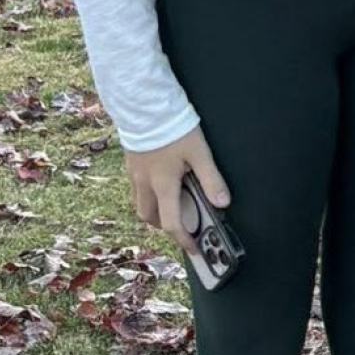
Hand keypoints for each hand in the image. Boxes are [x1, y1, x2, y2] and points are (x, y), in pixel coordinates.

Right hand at [124, 125, 229, 257]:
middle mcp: (145, 184)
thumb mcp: (199, 152)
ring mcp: (134, 174)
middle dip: (165, 226)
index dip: (183, 240)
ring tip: (172, 204)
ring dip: (154, 211)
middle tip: (182, 224)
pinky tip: (159, 183)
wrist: (145, 105)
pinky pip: (136, 188)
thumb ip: (211, 179)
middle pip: (149, 217)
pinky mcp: (130, 163)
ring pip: (140, 204)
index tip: (194, 248)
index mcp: (163, 185)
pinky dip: (147, 194)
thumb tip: (223, 203)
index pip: (171, 223)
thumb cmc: (173, 128)